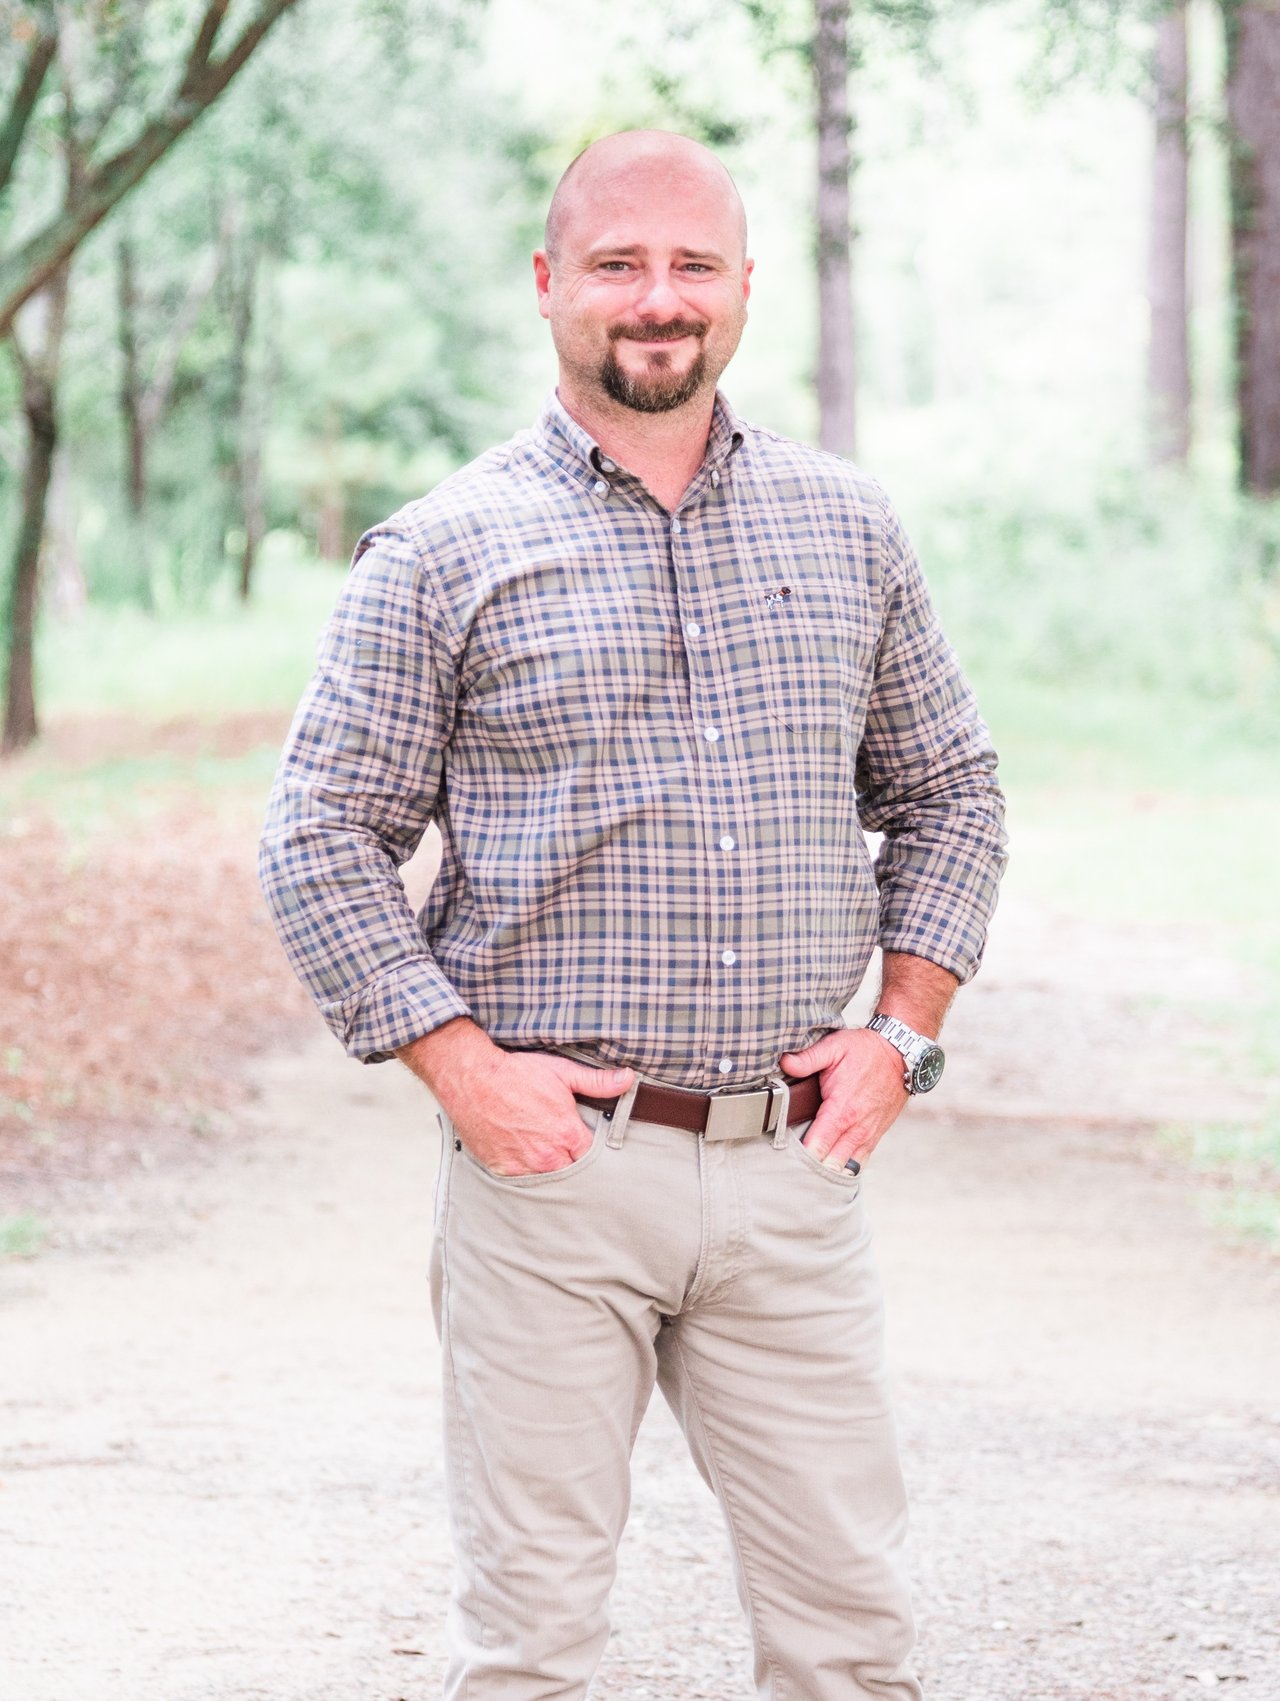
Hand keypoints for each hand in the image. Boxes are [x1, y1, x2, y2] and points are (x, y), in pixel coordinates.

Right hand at [399, 1021, 634, 1175]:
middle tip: (572, 1155)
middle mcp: (547, 1156)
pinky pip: (523, 1182)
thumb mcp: (561, 1072)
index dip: (595, 1155)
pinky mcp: (502, 1170)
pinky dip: (528, 1175)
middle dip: (575, 1166)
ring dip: (553, 1173)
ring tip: (551, 1159)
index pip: (594, 1159)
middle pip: (573, 1174)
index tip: (593, 1149)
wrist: (472, 1078)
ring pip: (549, 1181)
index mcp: (566, 1134)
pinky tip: (529, 1162)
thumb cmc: (516, 1073)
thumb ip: (597, 1082)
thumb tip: (628, 1079)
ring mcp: (523, 1166)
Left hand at [778, 1027, 907, 1171]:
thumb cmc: (864, 1050)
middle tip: (789, 1167)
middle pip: (830, 1164)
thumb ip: (808, 1058)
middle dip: (810, 1169)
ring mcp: (868, 1134)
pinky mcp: (876, 1135)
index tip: (783, 1157)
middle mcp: (856, 1128)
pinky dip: (844, 1168)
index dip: (799, 1156)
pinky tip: (828, 1169)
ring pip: (846, 1168)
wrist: (900, 1053)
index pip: (818, 1146)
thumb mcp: (834, 1047)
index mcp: (842, 1109)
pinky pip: (859, 1162)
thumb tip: (785, 1062)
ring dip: (827, 1171)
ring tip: (806, 1172)